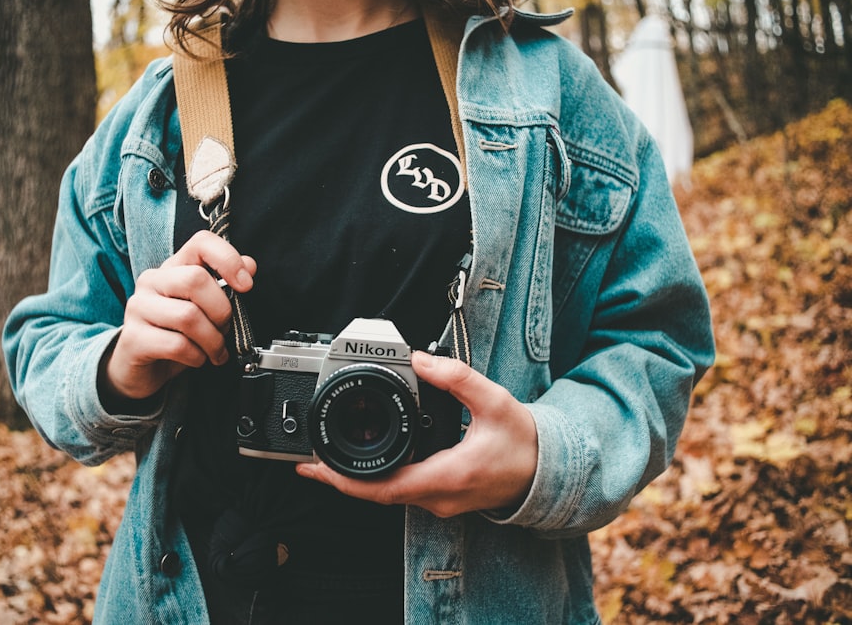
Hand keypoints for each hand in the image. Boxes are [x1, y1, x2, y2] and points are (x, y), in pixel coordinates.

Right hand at [101, 231, 255, 400]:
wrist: (140, 369)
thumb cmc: (176, 335)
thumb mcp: (204, 308)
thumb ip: (225, 285)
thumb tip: (249, 265)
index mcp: (173, 268)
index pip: (201, 243)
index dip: (228, 259)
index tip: (245, 285)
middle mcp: (152, 281)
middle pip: (196, 280)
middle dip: (222, 311)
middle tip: (224, 329)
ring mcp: (138, 308)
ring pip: (188, 316)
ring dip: (212, 340)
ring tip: (215, 350)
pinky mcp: (134, 338)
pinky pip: (177, 345)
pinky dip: (197, 357)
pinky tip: (197, 359)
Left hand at [296, 350, 538, 517]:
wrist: (550, 472)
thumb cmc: (525, 443)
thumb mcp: (495, 402)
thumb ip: (458, 378)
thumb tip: (421, 359)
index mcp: (447, 476)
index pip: (385, 488)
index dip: (346, 480)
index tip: (317, 469)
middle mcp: (438, 497)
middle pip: (378, 495)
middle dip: (341, 479)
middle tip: (310, 464)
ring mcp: (440, 501)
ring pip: (388, 496)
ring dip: (358, 481)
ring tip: (329, 462)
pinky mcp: (442, 497)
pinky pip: (402, 492)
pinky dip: (379, 480)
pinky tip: (366, 463)